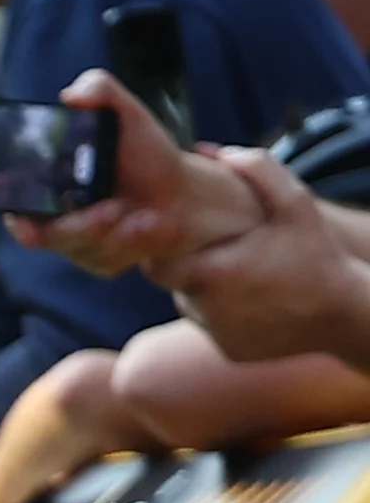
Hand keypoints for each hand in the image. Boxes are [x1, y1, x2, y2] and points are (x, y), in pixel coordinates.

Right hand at [11, 71, 263, 280]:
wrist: (183, 188)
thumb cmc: (145, 152)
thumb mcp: (126, 114)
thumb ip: (99, 91)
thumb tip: (72, 96)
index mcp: (47, 186)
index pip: (16, 208)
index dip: (17, 219)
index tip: (24, 222)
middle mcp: (55, 218)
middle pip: (49, 237)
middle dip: (82, 227)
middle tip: (115, 208)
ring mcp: (77, 245)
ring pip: (81, 251)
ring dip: (117, 236)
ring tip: (149, 218)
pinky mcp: (103, 262)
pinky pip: (107, 262)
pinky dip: (134, 246)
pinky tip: (153, 226)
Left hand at [161, 147, 369, 366]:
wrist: (348, 314)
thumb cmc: (318, 255)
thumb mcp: (296, 205)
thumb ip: (257, 170)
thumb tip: (209, 150)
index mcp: (214, 273)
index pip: (155, 263)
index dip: (164, 249)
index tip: (182, 237)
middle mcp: (207, 310)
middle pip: (173, 285)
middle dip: (188, 267)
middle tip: (217, 252)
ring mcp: (217, 335)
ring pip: (192, 306)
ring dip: (206, 291)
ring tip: (242, 275)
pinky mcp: (229, 352)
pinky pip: (213, 328)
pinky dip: (226, 315)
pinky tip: (256, 300)